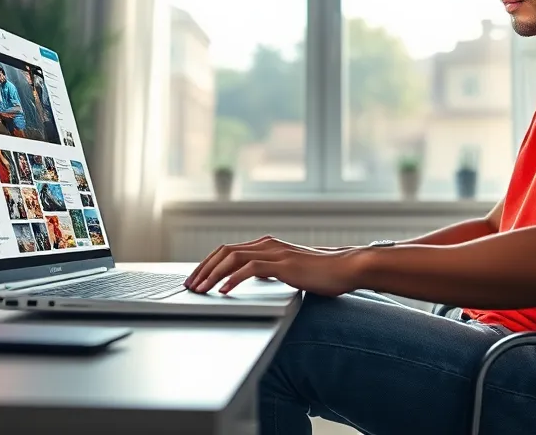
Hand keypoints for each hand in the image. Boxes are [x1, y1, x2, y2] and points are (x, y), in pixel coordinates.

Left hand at [185, 236, 365, 296]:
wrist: (346, 268)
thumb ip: (270, 270)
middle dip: (203, 269)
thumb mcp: (289, 270)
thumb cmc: (322, 272)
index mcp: (266, 245)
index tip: (195, 279)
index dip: (208, 264)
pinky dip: (234, 279)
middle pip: (224, 252)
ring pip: (233, 258)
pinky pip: (251, 268)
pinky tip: (224, 290)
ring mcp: (275, 252)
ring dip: (213, 274)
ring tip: (201, 289)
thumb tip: (252, 277)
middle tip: (190, 286)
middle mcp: (267, 244)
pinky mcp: (283, 264)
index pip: (227, 250)